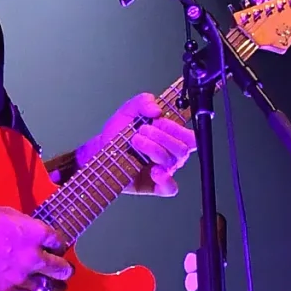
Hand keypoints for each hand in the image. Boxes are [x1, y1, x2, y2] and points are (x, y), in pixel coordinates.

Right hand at [0, 200, 72, 290]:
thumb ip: (26, 227)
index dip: (59, 244)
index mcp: (37, 233)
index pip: (59, 242)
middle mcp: (33, 257)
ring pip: (48, 287)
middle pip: (61, 268)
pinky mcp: (7, 288)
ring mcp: (21, 275)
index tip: (57, 246)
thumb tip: (32, 233)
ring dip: (55, 286)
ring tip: (58, 286)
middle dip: (65, 268)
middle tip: (65, 269)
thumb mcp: (9, 214)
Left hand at [80, 91, 195, 195]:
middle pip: (181, 149)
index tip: (161, 121)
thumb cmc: (120, 131)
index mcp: (170, 136)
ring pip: (172, 163)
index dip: (178, 129)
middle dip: (162, 137)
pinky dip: (166, 180)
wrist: (101, 148)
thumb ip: (143, 102)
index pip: (189, 136)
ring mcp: (163, 170)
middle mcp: (170, 153)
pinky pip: (169, 188)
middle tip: (142, 130)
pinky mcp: (154, 185)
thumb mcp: (129, 109)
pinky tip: (154, 171)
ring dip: (154, 149)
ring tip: (135, 141)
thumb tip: (156, 108)